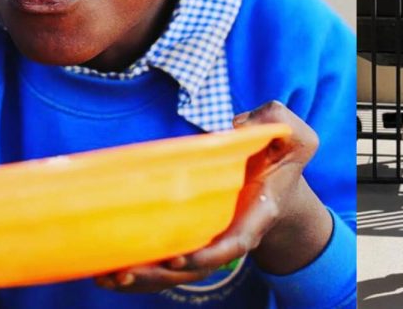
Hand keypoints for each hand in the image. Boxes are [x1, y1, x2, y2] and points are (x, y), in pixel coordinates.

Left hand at [95, 101, 331, 292]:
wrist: (277, 173)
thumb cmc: (281, 153)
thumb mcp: (296, 136)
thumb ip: (280, 124)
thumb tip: (238, 125)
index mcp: (258, 213)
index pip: (236, 243)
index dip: (208, 256)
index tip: (179, 257)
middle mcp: (232, 233)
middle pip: (194, 267)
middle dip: (160, 275)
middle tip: (124, 273)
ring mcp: (211, 237)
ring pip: (174, 269)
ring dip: (142, 277)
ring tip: (106, 276)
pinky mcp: (192, 230)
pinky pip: (164, 255)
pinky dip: (138, 264)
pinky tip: (106, 267)